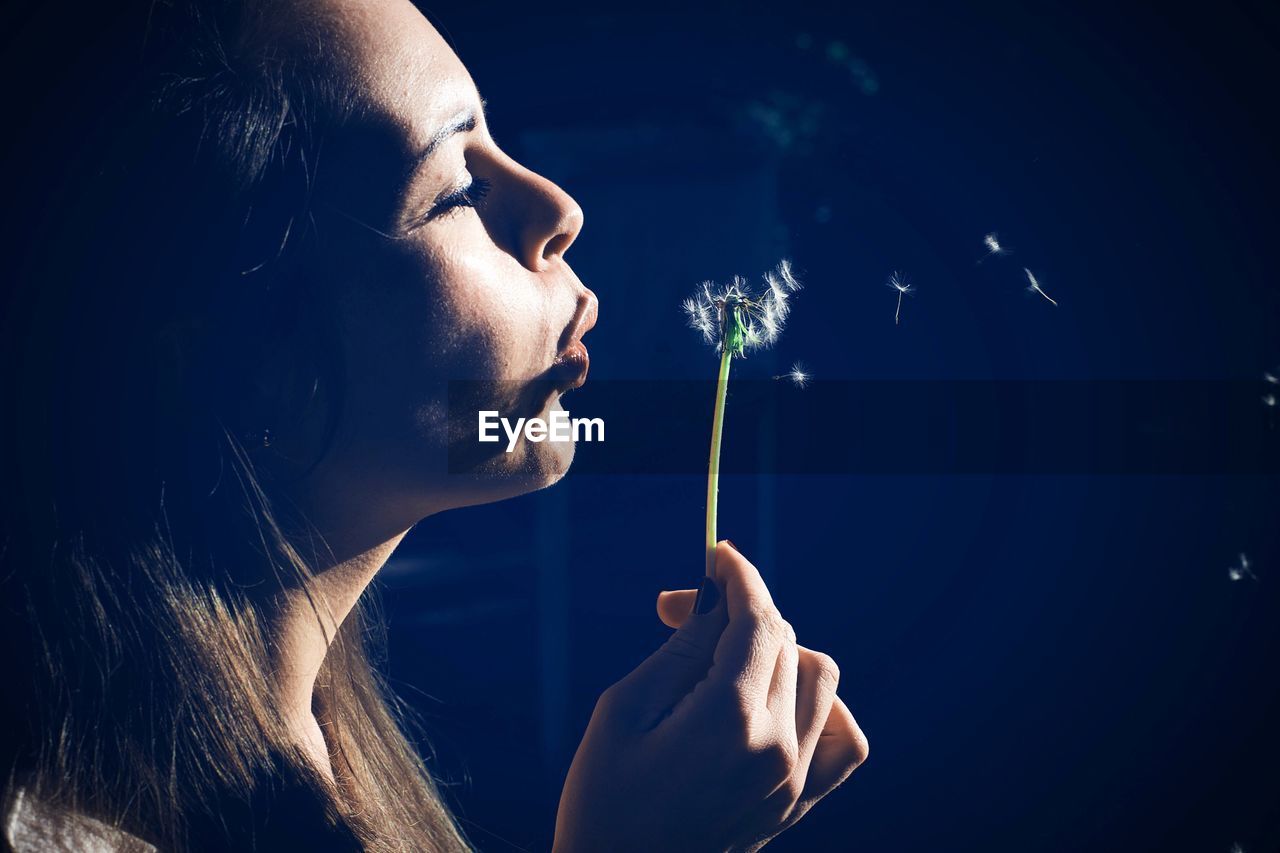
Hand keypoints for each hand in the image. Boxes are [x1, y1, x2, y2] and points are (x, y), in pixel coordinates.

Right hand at [553, 541, 867, 852]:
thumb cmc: (602, 799)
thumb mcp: (625, 710)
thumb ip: (683, 648)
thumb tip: (718, 597)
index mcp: (730, 720)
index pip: (759, 619)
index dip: (739, 576)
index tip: (716, 554)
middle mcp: (778, 748)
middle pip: (784, 640)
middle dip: (737, 609)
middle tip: (679, 612)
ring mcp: (796, 781)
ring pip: (818, 676)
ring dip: (776, 650)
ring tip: (721, 657)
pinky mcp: (799, 804)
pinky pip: (843, 738)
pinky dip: (822, 706)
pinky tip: (777, 700)